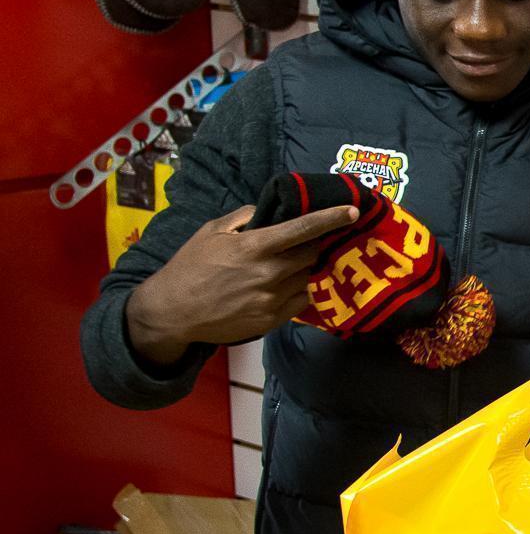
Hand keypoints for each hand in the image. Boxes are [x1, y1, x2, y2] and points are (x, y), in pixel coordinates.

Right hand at [127, 203, 359, 365]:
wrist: (173, 312)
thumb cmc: (190, 267)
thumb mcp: (211, 232)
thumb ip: (244, 217)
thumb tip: (268, 213)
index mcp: (254, 247)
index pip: (303, 229)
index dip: (331, 218)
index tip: (352, 211)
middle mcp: (268, 273)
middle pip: (312, 254)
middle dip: (315, 246)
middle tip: (309, 242)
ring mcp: (272, 299)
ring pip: (308, 278)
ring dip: (305, 269)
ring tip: (291, 266)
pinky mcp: (272, 321)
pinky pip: (301, 302)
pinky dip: (300, 291)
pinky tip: (286, 286)